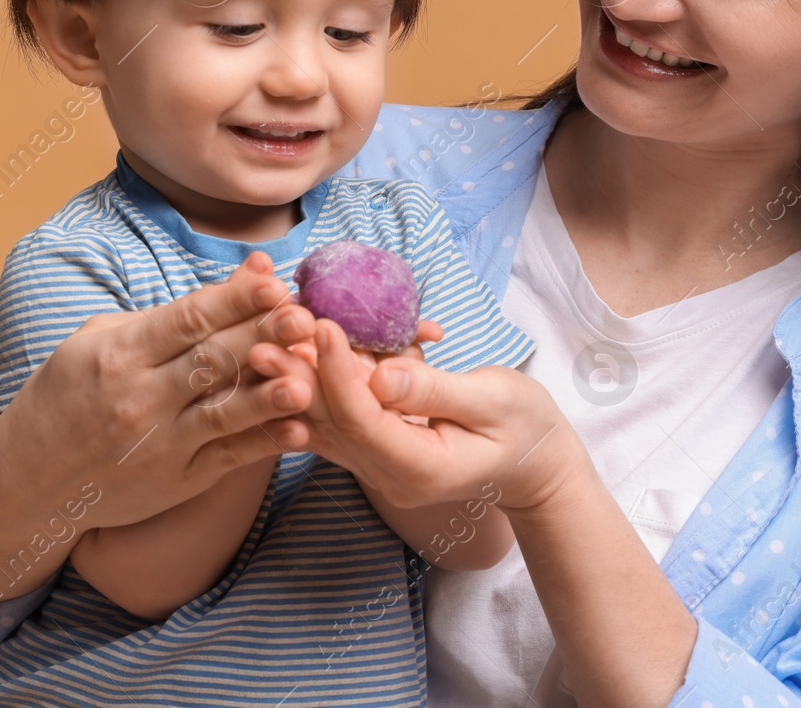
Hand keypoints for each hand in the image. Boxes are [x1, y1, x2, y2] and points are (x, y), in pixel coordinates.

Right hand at [0, 251, 314, 531]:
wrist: (29, 478)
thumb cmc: (70, 393)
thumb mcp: (101, 340)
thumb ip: (171, 315)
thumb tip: (242, 275)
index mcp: (119, 354)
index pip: (186, 320)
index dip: (232, 300)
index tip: (272, 280)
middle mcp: (139, 398)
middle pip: (212, 360)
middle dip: (262, 336)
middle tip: (306, 316)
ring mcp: (159, 444)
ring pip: (223, 413)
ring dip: (269, 395)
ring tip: (308, 377)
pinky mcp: (176, 481)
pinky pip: (227, 460)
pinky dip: (263, 444)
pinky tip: (299, 429)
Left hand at [248, 311, 586, 514]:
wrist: (533, 465)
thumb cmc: (525, 427)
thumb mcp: (494, 401)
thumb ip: (436, 390)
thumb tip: (384, 373)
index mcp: (421, 470)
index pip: (365, 422)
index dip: (340, 373)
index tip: (324, 326)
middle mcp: (388, 475)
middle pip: (332, 423)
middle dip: (299, 371)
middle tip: (273, 325)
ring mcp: (377, 467)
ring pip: (324, 421)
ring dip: (295, 375)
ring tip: (267, 332)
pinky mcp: (372, 449)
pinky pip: (334, 418)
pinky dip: (312, 382)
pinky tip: (287, 349)